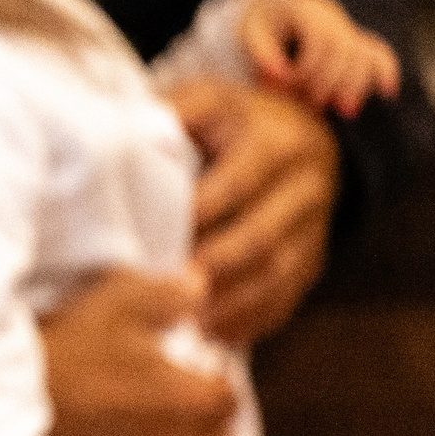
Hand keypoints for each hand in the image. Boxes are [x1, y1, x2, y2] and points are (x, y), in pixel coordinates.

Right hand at [40, 267, 235, 435]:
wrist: (0, 413)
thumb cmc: (62, 353)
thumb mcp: (113, 303)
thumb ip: (166, 294)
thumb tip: (202, 286)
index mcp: (192, 397)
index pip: (227, 396)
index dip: (209, 386)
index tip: (183, 381)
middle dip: (203, 430)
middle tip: (171, 418)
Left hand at [169, 77, 337, 345]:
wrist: (304, 133)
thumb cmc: (235, 119)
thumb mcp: (208, 100)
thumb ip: (171, 113)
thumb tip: (118, 136)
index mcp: (276, 143)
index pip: (237, 183)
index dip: (197, 212)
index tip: (153, 237)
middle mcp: (307, 185)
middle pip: (261, 235)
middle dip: (213, 264)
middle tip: (168, 287)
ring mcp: (316, 226)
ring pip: (278, 273)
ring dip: (231, 302)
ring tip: (187, 320)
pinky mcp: (314, 257)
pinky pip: (288, 295)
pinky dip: (251, 319)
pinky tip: (214, 334)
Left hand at [238, 0, 400, 116]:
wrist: (281, 12)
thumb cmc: (262, 28)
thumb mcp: (251, 33)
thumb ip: (262, 52)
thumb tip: (278, 75)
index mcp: (309, 12)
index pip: (320, 40)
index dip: (306, 67)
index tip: (286, 87)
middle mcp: (334, 20)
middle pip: (345, 50)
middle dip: (331, 81)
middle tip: (314, 106)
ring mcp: (348, 32)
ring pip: (365, 54)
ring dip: (357, 84)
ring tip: (346, 112)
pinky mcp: (358, 44)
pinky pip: (379, 54)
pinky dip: (386, 71)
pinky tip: (389, 92)